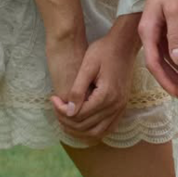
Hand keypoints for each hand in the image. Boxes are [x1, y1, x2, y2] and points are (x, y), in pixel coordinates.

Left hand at [51, 21, 139, 142]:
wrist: (124, 44)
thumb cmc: (104, 51)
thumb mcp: (87, 66)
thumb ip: (77, 90)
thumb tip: (68, 112)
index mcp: (106, 95)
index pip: (79, 115)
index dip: (61, 110)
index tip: (53, 98)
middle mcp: (116, 105)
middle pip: (86, 126)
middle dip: (67, 121)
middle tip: (57, 107)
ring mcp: (121, 107)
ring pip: (97, 132)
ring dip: (79, 130)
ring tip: (66, 117)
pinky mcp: (122, 106)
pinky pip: (107, 128)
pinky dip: (92, 130)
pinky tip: (82, 122)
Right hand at [138, 0, 177, 99]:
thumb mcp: (176, 10)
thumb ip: (176, 35)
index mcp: (147, 31)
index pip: (153, 64)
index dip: (165, 81)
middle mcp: (149, 33)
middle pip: (158, 64)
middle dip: (171, 80)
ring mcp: (156, 28)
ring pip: (164, 57)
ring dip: (175, 71)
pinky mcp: (163, 23)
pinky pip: (169, 46)